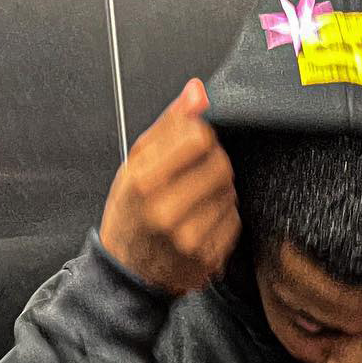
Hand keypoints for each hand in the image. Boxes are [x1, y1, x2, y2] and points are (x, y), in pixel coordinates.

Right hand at [100, 78, 240, 295]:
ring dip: (218, 190)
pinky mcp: (208, 258)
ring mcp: (190, 240)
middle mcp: (167, 213)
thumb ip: (168, 125)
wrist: (128, 271)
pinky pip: (233, 220)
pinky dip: (221, 215)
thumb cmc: (131, 212)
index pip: (198, 138)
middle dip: (213, 162)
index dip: (200, 136)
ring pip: (229, 192)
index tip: (191, 146)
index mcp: (145, 183)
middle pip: (220, 165)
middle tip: (195, 173)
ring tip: (194, 200)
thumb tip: (198, 91)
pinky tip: (201, 220)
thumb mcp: (135, 163)